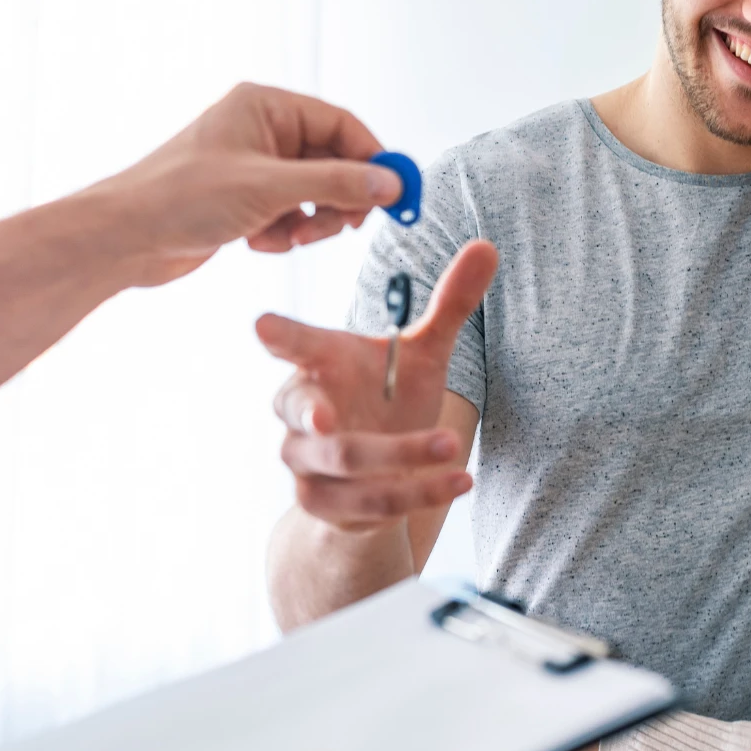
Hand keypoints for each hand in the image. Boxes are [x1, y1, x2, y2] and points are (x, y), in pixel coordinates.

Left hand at [83, 82, 405, 287]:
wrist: (125, 238)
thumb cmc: (178, 197)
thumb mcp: (270, 189)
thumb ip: (337, 184)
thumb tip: (389, 183)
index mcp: (265, 107)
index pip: (341, 125)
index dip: (373, 159)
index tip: (396, 191)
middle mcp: (261, 131)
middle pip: (332, 161)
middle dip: (338, 199)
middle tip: (344, 226)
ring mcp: (253, 167)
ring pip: (314, 194)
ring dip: (310, 222)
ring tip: (288, 236)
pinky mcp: (244, 200)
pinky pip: (290, 215)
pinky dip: (284, 233)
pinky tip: (258, 241)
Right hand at [257, 240, 499, 530]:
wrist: (376, 478)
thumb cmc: (388, 399)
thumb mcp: (422, 354)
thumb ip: (449, 305)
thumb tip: (488, 246)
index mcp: (320, 364)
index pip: (293, 346)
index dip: (278, 337)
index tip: (263, 326)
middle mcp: (302, 414)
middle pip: (304, 413)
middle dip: (318, 417)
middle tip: (327, 417)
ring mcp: (308, 463)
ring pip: (346, 461)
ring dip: (401, 455)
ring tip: (452, 446)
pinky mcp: (325, 504)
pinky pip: (371, 502)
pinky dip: (419, 493)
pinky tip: (459, 481)